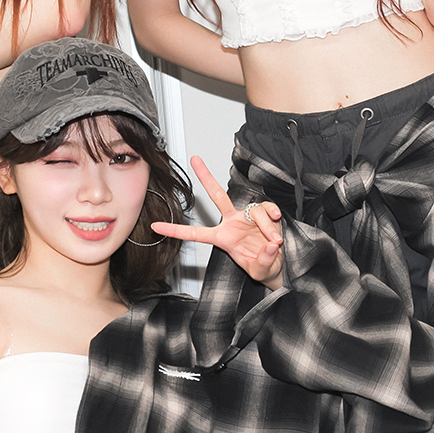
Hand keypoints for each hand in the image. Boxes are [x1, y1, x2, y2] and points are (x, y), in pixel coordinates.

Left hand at [152, 156, 285, 288]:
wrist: (278, 265)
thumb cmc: (262, 266)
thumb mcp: (259, 272)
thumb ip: (263, 261)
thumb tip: (270, 246)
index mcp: (222, 238)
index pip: (195, 234)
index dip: (175, 230)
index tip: (156, 226)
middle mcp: (232, 222)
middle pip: (217, 196)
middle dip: (206, 177)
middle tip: (194, 160)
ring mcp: (247, 216)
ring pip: (254, 211)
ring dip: (266, 227)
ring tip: (274, 242)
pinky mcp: (264, 213)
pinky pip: (267, 209)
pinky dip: (273, 216)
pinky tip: (277, 221)